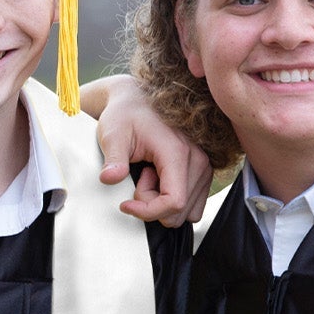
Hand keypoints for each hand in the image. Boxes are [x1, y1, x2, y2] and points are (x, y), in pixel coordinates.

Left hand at [89, 74, 211, 226]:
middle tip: (139, 177)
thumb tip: (109, 178)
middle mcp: (198, 160)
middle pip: (179, 211)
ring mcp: (204, 166)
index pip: (174, 202)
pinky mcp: (203, 171)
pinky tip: (158, 178)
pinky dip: (171, 199)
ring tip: (148, 174)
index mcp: (178, 152)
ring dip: (162, 201)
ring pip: (186, 211)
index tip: (126, 204)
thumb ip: (113, 159)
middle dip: (152, 204)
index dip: (147, 211)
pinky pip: (192, 204)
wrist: (136, 102)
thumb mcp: (113, 135)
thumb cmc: (125, 116)